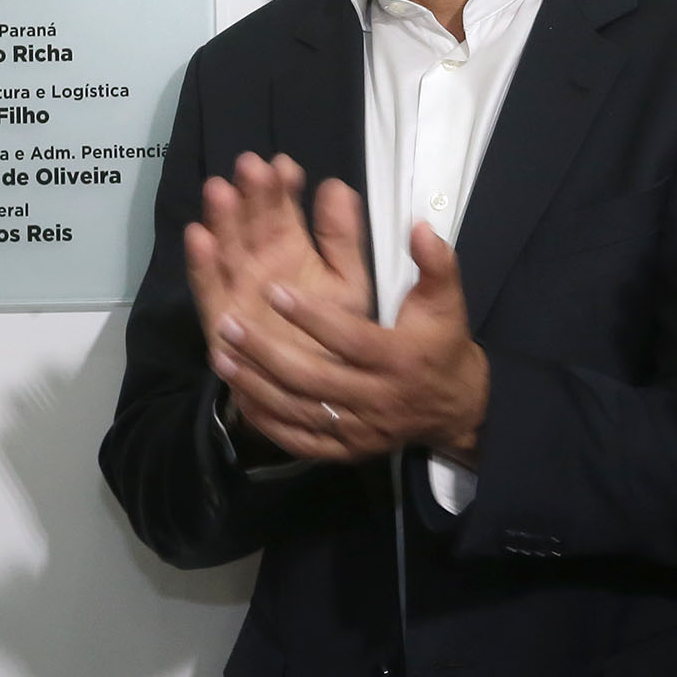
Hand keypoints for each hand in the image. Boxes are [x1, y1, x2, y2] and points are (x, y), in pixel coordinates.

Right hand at [185, 154, 372, 347]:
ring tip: (220, 191)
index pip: (282, 207)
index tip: (285, 167)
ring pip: (227, 246)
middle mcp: (260, 259)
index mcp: (291, 245)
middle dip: (249, 194)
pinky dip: (202, 265)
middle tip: (251, 167)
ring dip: (221, 219)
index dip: (282, 186)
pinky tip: (199, 237)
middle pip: (250, 220)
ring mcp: (237, 285)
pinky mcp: (220, 315)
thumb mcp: (348, 282)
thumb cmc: (334, 332)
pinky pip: (208, 287)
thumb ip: (343, 239)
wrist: (315, 392)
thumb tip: (338, 185)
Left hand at [190, 155, 485, 464]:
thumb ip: (436, 262)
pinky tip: (239, 395)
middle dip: (267, 352)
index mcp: (399, 359)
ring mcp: (359, 430)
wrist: (455, 408)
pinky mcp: (345, 451)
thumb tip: (419, 225)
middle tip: (229, 324)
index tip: (273, 290)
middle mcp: (377, 399)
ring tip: (221, 355)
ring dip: (257, 385)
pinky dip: (267, 421)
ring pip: (300, 410)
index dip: (312, 317)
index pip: (350, 339)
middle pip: (314, 378)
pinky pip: (300, 440)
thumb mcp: (446, 301)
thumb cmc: (442, 344)